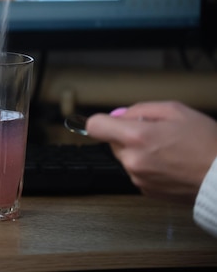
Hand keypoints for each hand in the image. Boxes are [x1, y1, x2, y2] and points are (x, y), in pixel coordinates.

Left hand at [86, 101, 216, 203]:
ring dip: (139, 152)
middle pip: (112, 141)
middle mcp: (132, 160)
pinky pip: (137, 172)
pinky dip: (148, 167)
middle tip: (158, 134)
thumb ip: (141, 110)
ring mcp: (138, 178)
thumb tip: (119, 115)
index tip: (114, 121)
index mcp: (136, 137)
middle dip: (128, 135)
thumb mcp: (176, 111)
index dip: (104, 121)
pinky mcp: (146, 191)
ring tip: (169, 150)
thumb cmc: (207, 144)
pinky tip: (171, 164)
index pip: (95, 126)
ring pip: (126, 157)